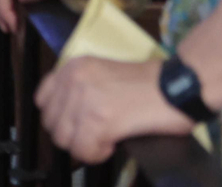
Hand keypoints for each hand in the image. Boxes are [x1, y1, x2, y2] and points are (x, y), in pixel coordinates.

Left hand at [36, 57, 193, 163]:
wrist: (178, 85)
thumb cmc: (150, 84)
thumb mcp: (103, 75)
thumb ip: (81, 90)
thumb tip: (68, 119)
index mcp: (73, 67)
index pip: (43, 101)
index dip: (60, 119)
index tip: (77, 126)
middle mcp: (74, 79)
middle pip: (52, 124)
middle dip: (72, 136)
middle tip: (95, 136)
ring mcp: (85, 98)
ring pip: (65, 140)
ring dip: (85, 147)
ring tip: (106, 140)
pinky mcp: (101, 119)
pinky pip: (84, 150)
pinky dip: (97, 154)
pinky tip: (113, 144)